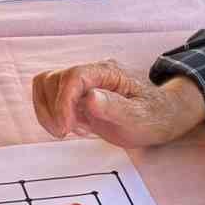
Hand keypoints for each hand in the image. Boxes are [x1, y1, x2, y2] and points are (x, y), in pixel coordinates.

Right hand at [30, 59, 204, 144]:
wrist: (159, 116)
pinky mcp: (75, 95)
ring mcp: (81, 83)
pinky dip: (48, 113)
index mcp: (107, 72)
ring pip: (45, 85)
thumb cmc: (152, 117)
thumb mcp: (139, 117)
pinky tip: (67, 127)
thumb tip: (90, 97)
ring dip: (46, 110)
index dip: (63, 101)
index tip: (66, 127)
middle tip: (66, 132)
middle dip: (53, 108)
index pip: (73, 76)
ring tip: (64, 131)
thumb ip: (114, 107)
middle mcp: (91, 73)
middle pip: (53, 79)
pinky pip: (48, 96)